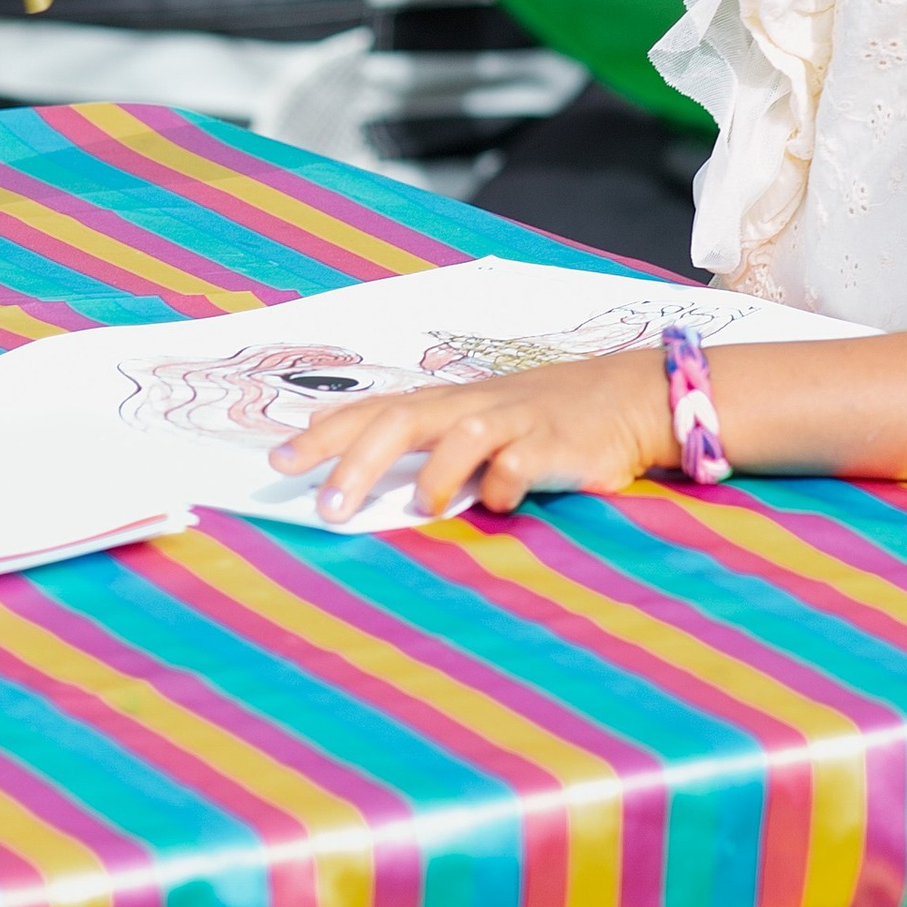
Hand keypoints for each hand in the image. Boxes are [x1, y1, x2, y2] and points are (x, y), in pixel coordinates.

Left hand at [274, 350, 678, 517]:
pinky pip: (524, 464)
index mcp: (446, 405)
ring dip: (434, 473)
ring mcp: (516, 424)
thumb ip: (419, 438)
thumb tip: (344, 455)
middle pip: (402, 423)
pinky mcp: (558, 446)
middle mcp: (472, 408)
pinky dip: (506, 483)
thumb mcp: (475, 419)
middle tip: (325, 506)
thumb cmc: (541, 416)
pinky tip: (497, 502)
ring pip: (462, 435)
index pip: (373, 413)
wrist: (628, 397)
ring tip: (416, 508)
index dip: (324, 436)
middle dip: (357, 461)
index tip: (279, 464)